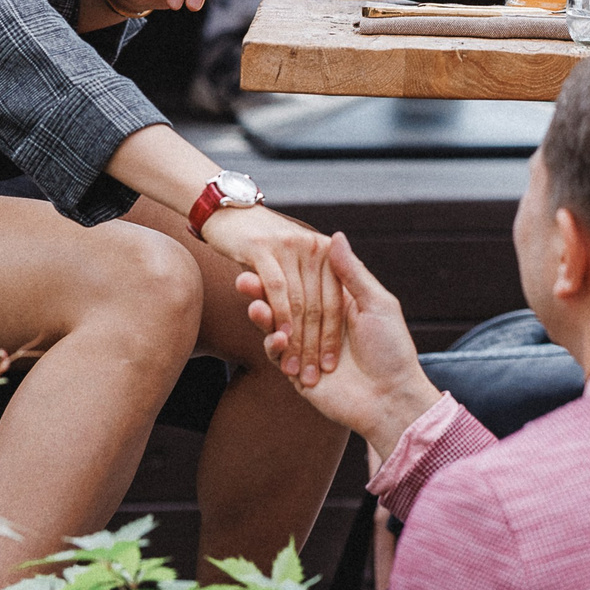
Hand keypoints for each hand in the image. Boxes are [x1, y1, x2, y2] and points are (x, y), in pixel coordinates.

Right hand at [198, 204, 342, 385]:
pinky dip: (279, 318)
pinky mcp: (263, 251)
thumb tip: (362, 281)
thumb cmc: (270, 247)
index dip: (332, 334)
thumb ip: (348, 270)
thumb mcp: (306, 251)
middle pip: (318, 307)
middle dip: (315, 346)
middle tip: (311, 378)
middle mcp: (312, 251)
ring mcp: (288, 249)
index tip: (329, 365)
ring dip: (296, 342)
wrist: (227, 211)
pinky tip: (278, 341)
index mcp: (327, 256)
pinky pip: (277, 290)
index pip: (334, 302)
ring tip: (294, 370)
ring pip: (298, 305)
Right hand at [243, 233, 439, 455]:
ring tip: (252, 305)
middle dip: (263, 292)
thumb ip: (351, 272)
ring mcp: (307, 348)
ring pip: (277, 327)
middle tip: (244, 279)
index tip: (266, 254)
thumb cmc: (391, 349)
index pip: (306, 282)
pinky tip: (276, 337)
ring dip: (262, 316)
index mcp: (339, 303)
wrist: (391, 399)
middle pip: (285, 303)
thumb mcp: (376, 304)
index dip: (287, 270)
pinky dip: (274, 344)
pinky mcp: (297, 373)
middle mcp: (320, 324)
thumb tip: (336, 235)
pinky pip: (278, 355)